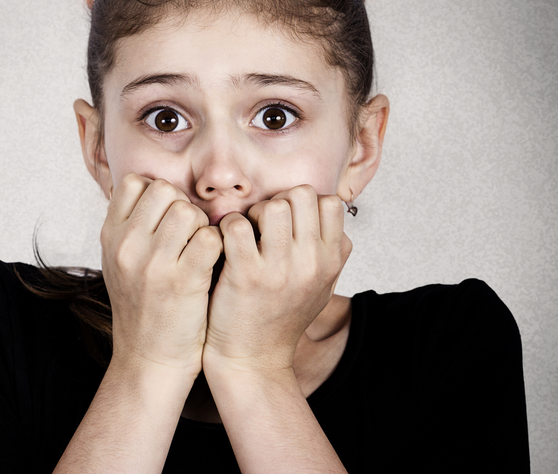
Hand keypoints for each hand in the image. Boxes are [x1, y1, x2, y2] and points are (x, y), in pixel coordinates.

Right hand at [101, 174, 222, 378]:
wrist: (148, 361)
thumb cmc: (141, 308)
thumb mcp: (119, 263)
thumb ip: (130, 227)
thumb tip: (154, 189)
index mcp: (110, 237)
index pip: (135, 182)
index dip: (158, 193)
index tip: (166, 216)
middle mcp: (127, 246)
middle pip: (165, 190)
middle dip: (183, 206)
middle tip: (188, 233)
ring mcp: (154, 264)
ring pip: (188, 211)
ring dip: (202, 225)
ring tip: (199, 248)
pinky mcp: (183, 282)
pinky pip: (210, 238)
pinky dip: (218, 245)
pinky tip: (212, 262)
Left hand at [203, 185, 351, 374]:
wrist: (253, 360)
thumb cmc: (282, 318)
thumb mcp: (321, 287)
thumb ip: (331, 251)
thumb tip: (329, 211)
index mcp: (330, 262)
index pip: (331, 203)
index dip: (306, 203)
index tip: (289, 222)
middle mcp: (311, 264)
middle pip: (302, 195)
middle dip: (279, 201)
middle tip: (263, 224)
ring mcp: (279, 270)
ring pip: (273, 206)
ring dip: (254, 213)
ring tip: (246, 234)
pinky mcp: (246, 276)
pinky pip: (238, 225)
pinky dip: (227, 227)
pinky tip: (226, 243)